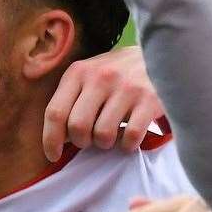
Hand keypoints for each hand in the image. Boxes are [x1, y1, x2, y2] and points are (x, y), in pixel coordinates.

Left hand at [41, 46, 163, 161]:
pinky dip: (128, 144)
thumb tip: (59, 138)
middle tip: (91, 140)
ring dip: (106, 144)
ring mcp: (126, 87)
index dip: (50, 140)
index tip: (53, 155)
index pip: (55, 112)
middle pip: (77, 127)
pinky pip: (130, 136)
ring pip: (103, 134)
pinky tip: (130, 136)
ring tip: (112, 135)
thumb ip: (71, 100)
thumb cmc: (116, 74)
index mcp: (78, 72)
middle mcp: (101, 77)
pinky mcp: (150, 99)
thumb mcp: (89, 76)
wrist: (161, 55)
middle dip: (82, 142)